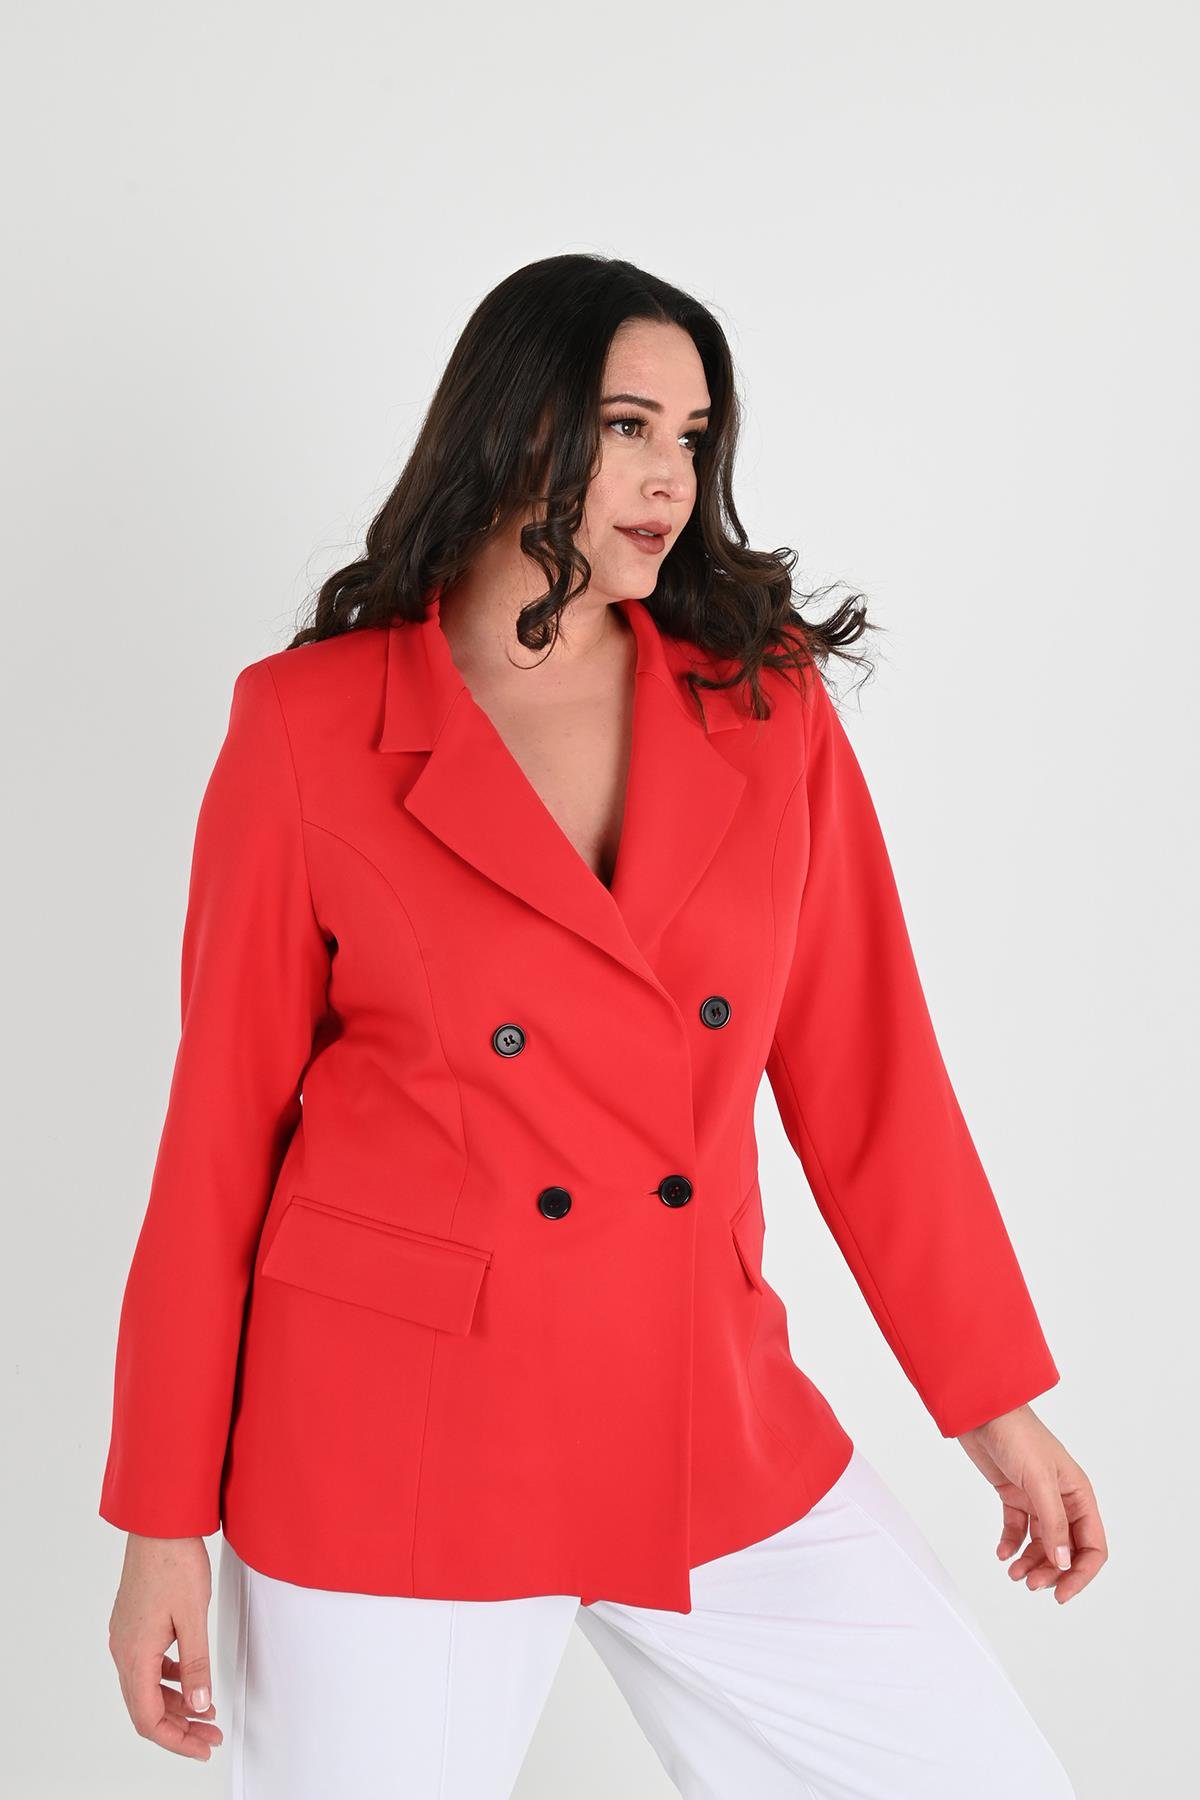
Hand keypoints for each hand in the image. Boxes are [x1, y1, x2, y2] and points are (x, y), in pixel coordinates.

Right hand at [107, 1534, 222, 1759]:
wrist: (159, 1523)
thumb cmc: (174, 1560)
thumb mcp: (194, 1616)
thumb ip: (197, 1663)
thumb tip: (200, 1703)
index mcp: (135, 1655)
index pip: (148, 1719)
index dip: (177, 1740)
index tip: (202, 1747)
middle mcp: (124, 1650)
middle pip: (146, 1708)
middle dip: (179, 1728)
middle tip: (209, 1736)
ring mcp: (126, 1636)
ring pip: (146, 1687)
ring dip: (175, 1704)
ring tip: (205, 1711)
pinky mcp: (133, 1623)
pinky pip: (148, 1665)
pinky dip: (169, 1679)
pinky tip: (189, 1678)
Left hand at [956, 1403, 1106, 1603]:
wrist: (981, 1411)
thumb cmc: (1017, 1434)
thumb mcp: (1039, 1480)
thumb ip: (1053, 1522)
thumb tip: (1064, 1562)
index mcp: (1079, 1495)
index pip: (1092, 1546)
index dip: (1080, 1574)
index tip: (1062, 1594)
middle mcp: (1062, 1499)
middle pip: (1066, 1550)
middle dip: (1051, 1571)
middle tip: (1029, 1583)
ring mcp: (1037, 1498)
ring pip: (1041, 1543)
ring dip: (1030, 1562)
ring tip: (1013, 1572)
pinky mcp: (1014, 1494)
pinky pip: (1018, 1529)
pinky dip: (1011, 1544)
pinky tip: (1002, 1553)